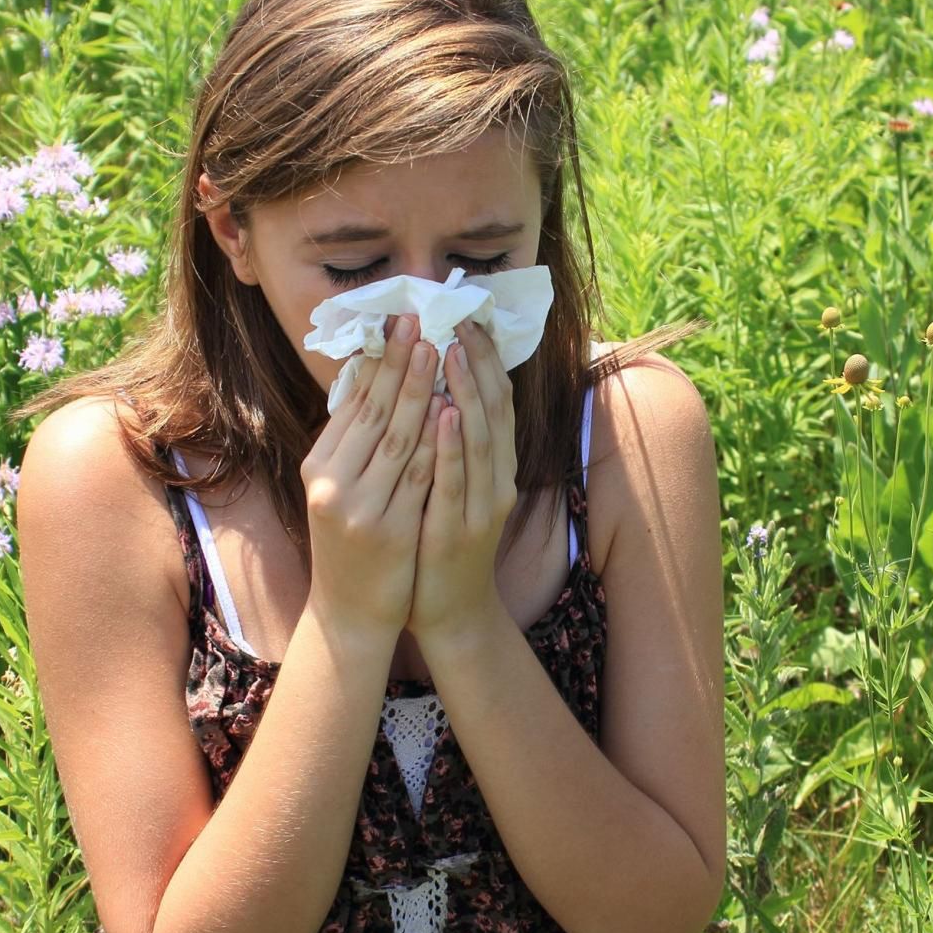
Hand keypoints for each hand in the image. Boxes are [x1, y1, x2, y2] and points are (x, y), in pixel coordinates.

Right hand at [300, 314, 444, 641]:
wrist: (348, 613)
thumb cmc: (348, 543)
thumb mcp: (336, 489)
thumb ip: (351, 442)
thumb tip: (372, 378)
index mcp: (318, 467)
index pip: (351, 403)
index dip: (377, 359)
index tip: (398, 320)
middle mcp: (331, 484)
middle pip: (373, 412)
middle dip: (399, 362)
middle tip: (419, 320)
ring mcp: (359, 509)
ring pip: (397, 438)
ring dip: (420, 390)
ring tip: (439, 349)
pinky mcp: (389, 532)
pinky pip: (420, 477)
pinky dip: (437, 441)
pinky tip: (452, 410)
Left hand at [407, 319, 516, 645]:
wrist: (450, 613)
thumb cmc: (442, 545)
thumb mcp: (452, 486)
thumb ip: (450, 444)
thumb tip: (436, 389)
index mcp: (495, 467)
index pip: (496, 401)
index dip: (485, 359)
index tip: (466, 319)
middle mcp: (497, 480)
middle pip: (494, 411)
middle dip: (477, 363)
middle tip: (458, 320)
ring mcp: (481, 507)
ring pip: (479, 440)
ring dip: (466, 392)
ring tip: (450, 350)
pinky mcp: (459, 531)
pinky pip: (456, 482)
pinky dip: (452, 446)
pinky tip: (444, 415)